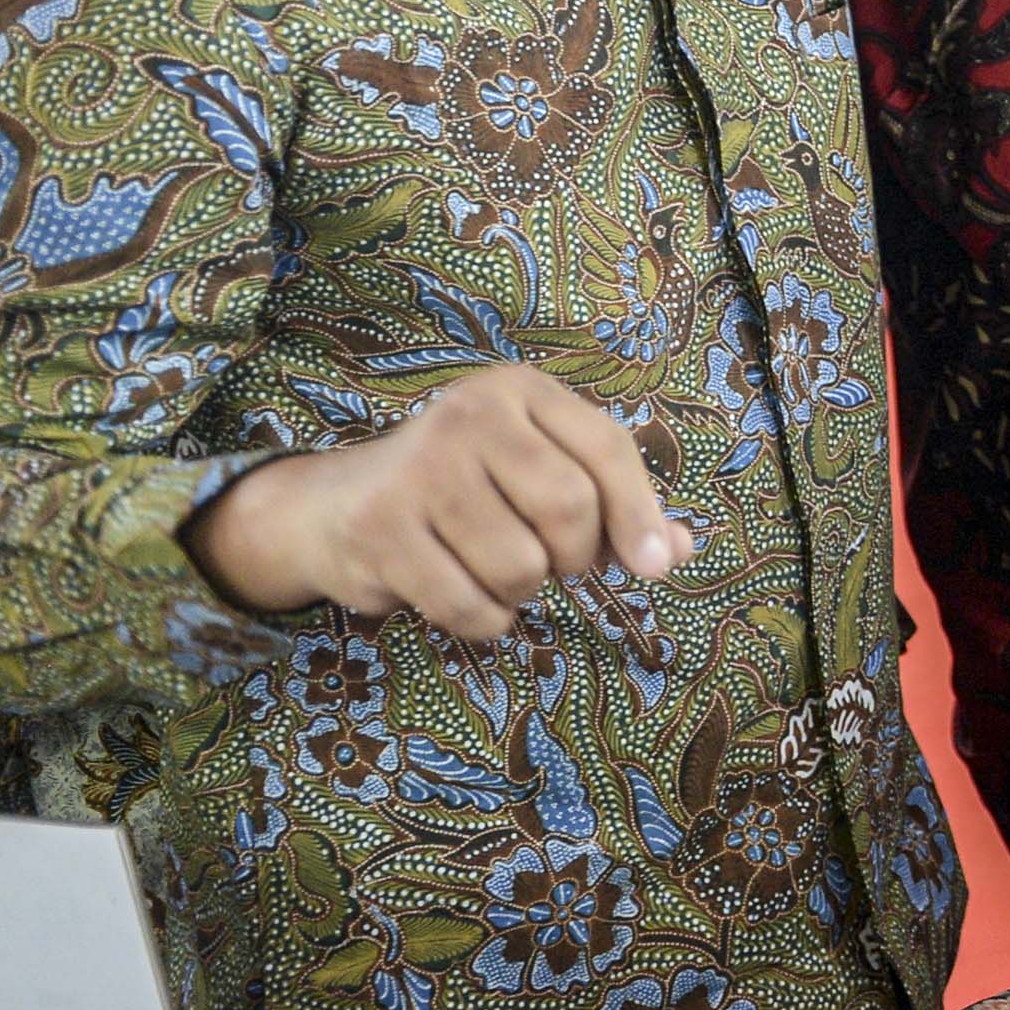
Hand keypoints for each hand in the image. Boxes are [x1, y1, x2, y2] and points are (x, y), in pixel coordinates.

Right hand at [188, 364, 695, 641]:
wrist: (331, 506)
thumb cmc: (461, 488)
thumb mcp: (537, 472)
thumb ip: (612, 506)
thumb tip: (678, 550)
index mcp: (517, 391)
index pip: (606, 448)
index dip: (639, 513)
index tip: (655, 565)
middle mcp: (467, 417)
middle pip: (569, 510)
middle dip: (573, 557)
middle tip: (548, 559)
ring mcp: (418, 472)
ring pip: (522, 567)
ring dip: (521, 590)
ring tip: (488, 564)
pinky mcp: (380, 530)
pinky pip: (472, 606)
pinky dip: (483, 618)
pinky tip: (459, 591)